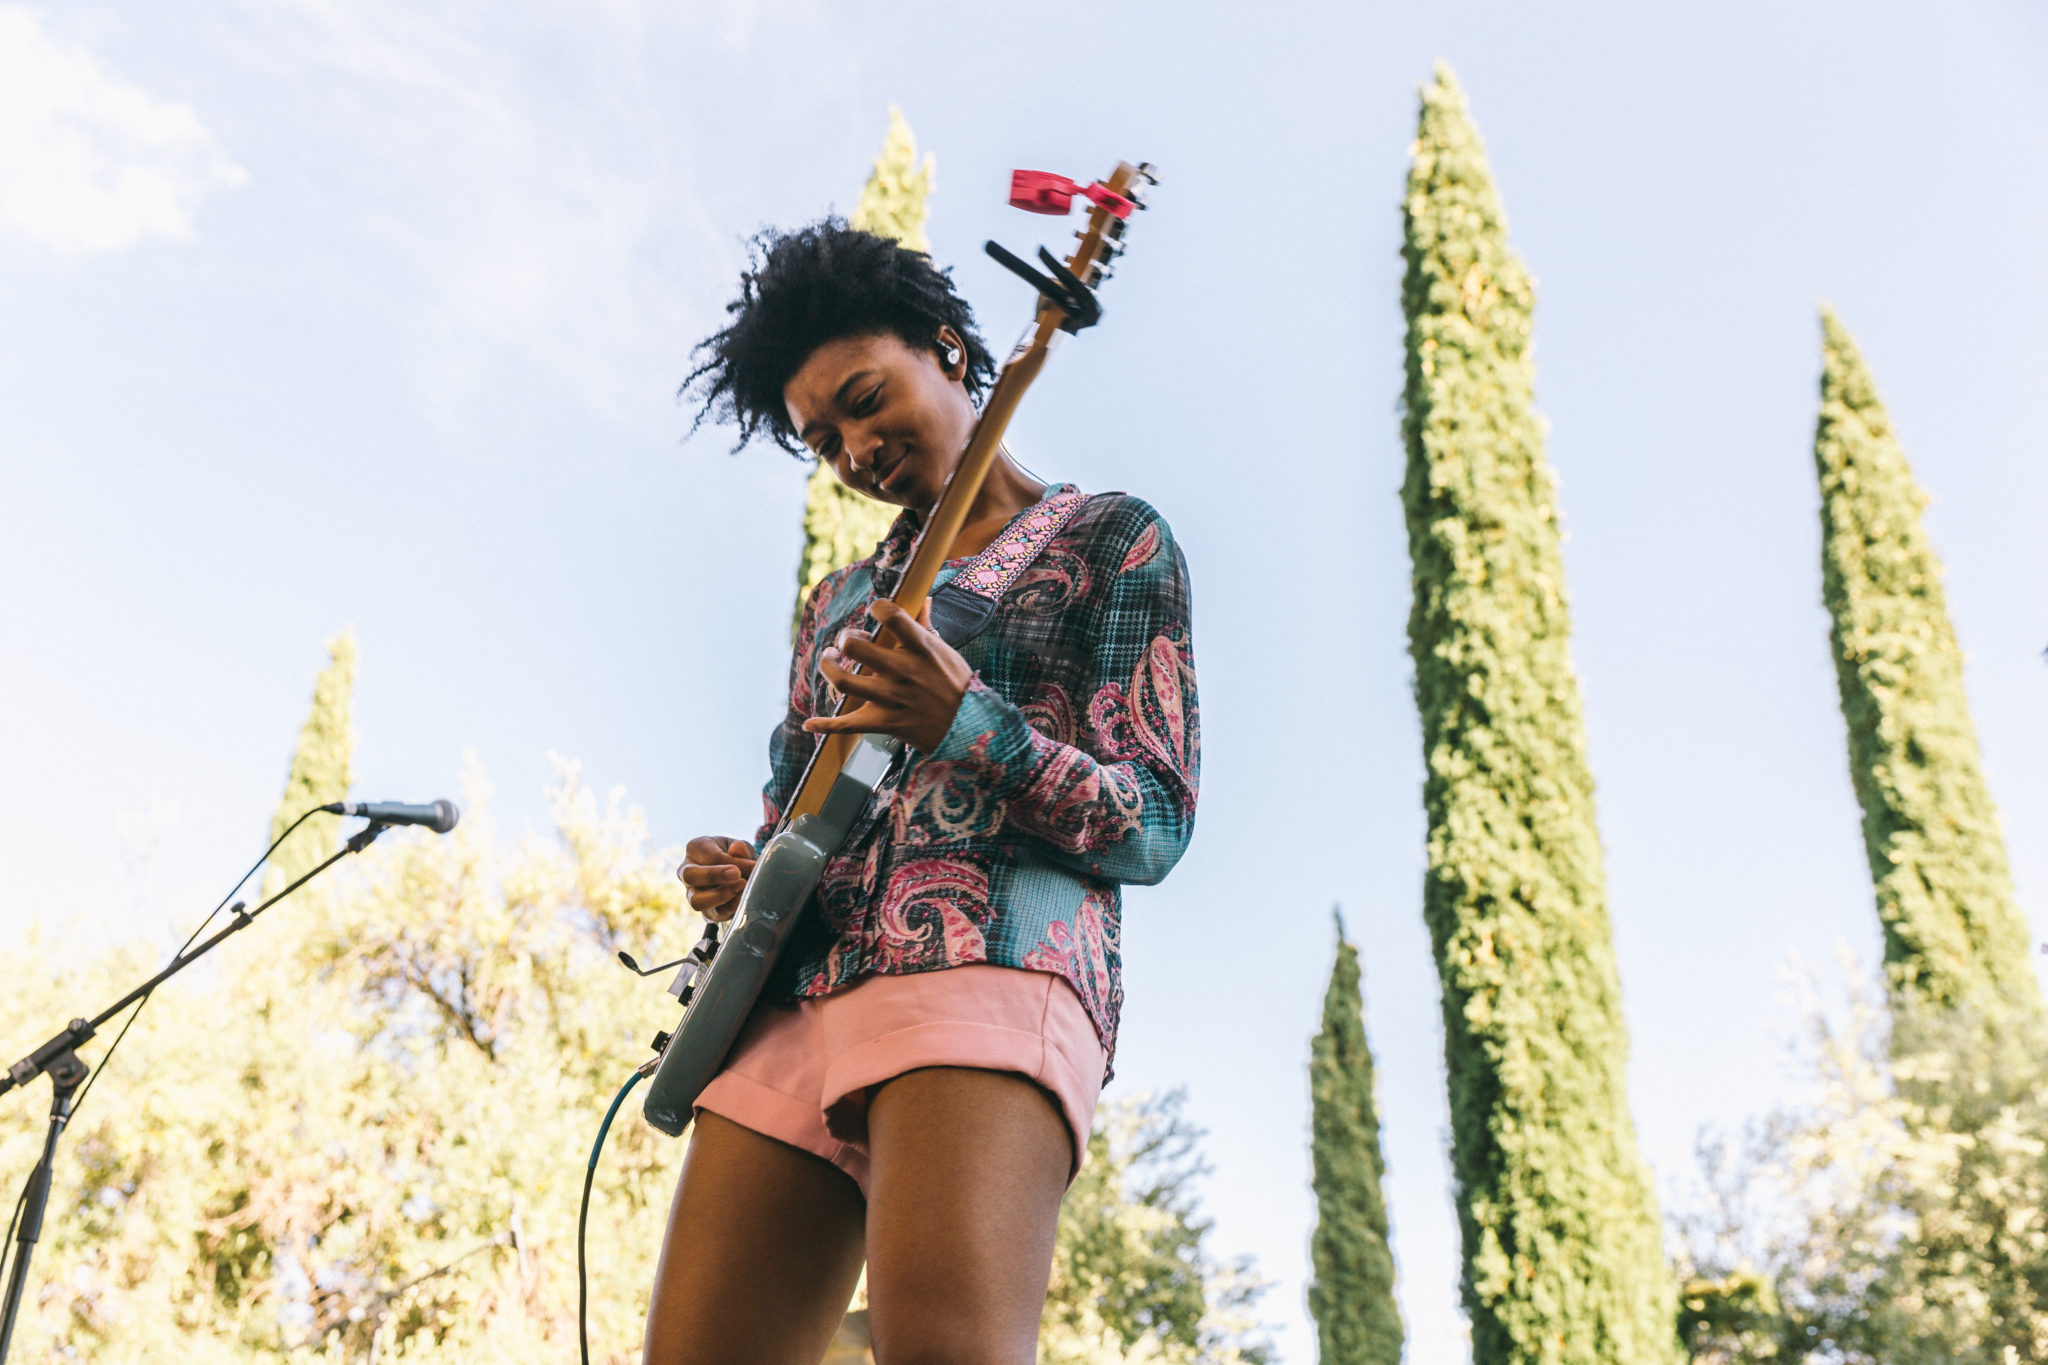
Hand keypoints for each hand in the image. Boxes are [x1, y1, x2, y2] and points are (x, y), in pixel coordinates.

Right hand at [678, 836, 757, 922]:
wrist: (739, 872)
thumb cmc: (737, 854)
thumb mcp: (740, 847)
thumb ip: (740, 848)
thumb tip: (738, 848)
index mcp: (695, 848)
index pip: (710, 855)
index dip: (733, 861)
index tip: (754, 866)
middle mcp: (687, 872)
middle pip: (690, 875)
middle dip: (714, 876)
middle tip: (738, 875)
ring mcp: (693, 894)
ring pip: (696, 901)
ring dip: (720, 896)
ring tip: (742, 888)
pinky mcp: (706, 912)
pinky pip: (713, 914)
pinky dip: (731, 908)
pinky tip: (745, 901)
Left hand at [805, 599, 972, 752]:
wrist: (969, 726)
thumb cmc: (956, 684)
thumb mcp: (944, 651)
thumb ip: (925, 625)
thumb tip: (922, 599)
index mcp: (920, 648)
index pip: (891, 615)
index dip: (878, 607)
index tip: (876, 612)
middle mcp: (902, 671)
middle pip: (855, 647)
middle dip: (844, 639)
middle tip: (846, 642)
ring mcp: (891, 698)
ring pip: (844, 682)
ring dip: (828, 668)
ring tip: (829, 660)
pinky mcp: (884, 722)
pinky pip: (847, 725)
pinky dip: (825, 725)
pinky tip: (810, 723)